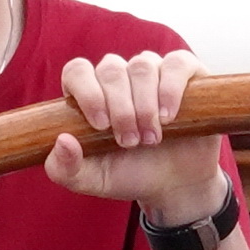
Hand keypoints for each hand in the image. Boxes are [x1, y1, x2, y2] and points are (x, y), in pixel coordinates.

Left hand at [46, 51, 232, 230]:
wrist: (175, 186)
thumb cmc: (129, 175)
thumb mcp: (93, 180)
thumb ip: (65, 169)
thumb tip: (62, 141)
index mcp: (91, 92)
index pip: (78, 71)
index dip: (87, 93)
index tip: (100, 125)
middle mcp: (120, 76)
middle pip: (111, 69)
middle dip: (120, 109)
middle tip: (129, 142)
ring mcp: (153, 71)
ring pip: (142, 65)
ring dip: (145, 105)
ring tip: (152, 138)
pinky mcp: (186, 74)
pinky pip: (176, 63)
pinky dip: (171, 88)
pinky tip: (170, 116)